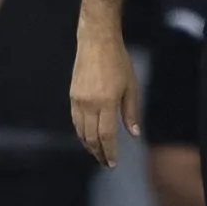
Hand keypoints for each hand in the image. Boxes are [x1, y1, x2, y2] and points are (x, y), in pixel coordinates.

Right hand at [70, 21, 140, 166]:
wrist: (96, 42)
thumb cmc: (118, 62)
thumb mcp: (131, 86)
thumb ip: (131, 112)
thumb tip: (133, 133)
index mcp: (107, 102)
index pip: (106, 135)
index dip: (109, 152)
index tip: (112, 163)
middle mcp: (90, 104)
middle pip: (91, 137)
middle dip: (98, 152)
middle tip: (105, 163)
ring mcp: (78, 100)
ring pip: (81, 131)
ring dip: (88, 145)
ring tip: (97, 153)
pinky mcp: (72, 96)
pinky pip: (75, 121)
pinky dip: (80, 133)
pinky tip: (87, 137)